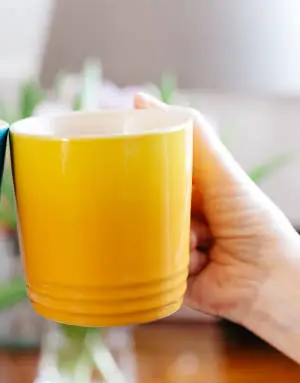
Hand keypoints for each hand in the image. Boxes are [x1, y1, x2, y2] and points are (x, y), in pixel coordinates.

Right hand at [134, 93, 299, 324]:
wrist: (268, 281)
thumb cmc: (253, 223)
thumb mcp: (222, 172)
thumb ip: (193, 136)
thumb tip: (142, 101)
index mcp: (190, 189)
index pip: (152, 169)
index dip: (135, 163)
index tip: (113, 156)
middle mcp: (180, 216)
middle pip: (143, 202)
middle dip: (151, 206)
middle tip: (168, 208)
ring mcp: (172, 245)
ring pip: (145, 234)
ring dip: (170, 237)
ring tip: (200, 242)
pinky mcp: (167, 274)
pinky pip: (150, 263)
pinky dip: (171, 262)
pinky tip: (196, 263)